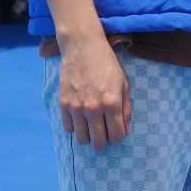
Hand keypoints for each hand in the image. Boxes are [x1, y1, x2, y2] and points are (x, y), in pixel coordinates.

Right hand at [57, 34, 130, 148]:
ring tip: (92, 126)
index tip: (117, 132)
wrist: (83, 47)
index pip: (117, 136)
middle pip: (98, 143)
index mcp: (112, 103)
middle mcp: (93, 108)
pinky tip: (80, 118)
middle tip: (105, 132)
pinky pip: (68, 129)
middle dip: (104, 141)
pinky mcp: (63, 104)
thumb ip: (126, 109)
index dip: (119, 137)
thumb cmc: (107, 65)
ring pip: (82, 139)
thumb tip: (127, 130)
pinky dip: (75, 127)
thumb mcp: (123, 84)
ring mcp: (76, 107)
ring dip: (88, 136)